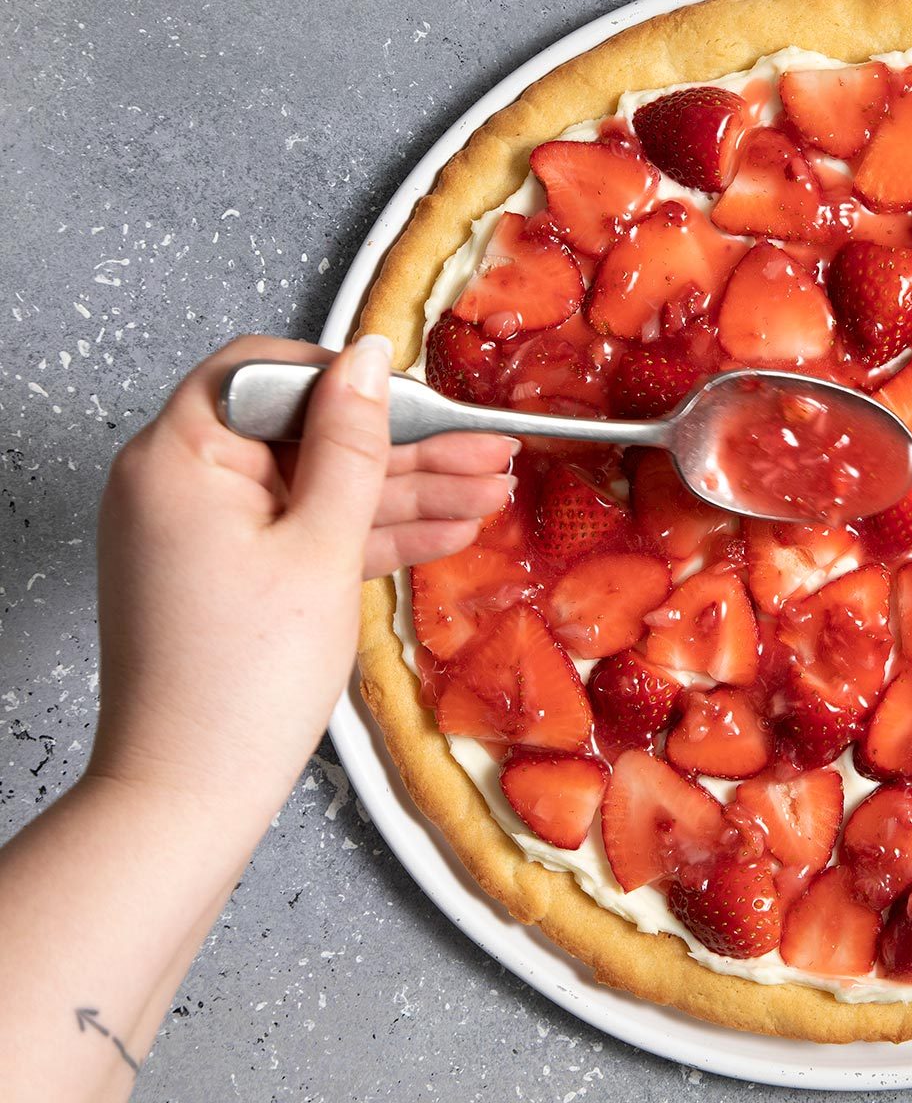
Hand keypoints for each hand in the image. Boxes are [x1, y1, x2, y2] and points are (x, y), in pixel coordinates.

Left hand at [87, 334, 516, 810]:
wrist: (191, 792)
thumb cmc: (243, 678)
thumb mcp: (320, 547)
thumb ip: (351, 447)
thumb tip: (369, 361)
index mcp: (179, 457)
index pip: (265, 371)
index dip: (347, 380)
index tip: (421, 402)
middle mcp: (179, 483)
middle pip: (304, 431)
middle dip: (402, 445)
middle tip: (486, 449)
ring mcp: (205, 531)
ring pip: (317, 487)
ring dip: (405, 491)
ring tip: (491, 491)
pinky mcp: (229, 574)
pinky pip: (306, 532)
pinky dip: (370, 533)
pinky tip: (447, 531)